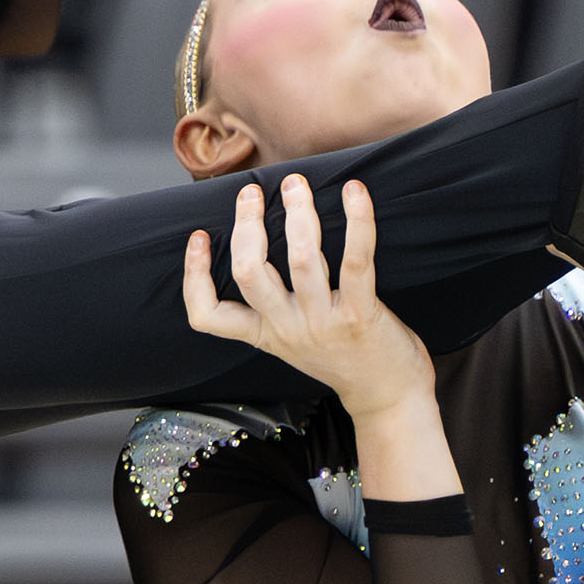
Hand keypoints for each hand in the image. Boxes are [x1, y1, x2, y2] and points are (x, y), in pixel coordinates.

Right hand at [184, 176, 432, 419]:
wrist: (389, 398)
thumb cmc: (347, 360)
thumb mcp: (295, 342)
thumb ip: (279, 306)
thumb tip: (270, 248)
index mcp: (266, 336)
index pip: (208, 315)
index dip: (193, 275)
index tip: (199, 238)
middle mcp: (288, 330)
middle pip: (249, 271)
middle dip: (247, 224)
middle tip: (252, 192)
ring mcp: (322, 323)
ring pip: (300, 258)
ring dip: (297, 212)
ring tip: (294, 185)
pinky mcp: (359, 315)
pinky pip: (355, 260)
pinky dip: (357, 221)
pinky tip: (355, 193)